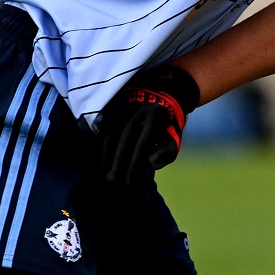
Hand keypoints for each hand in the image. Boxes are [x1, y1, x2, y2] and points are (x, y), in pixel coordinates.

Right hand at [100, 65, 199, 183]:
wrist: (166, 92)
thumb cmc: (169, 123)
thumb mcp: (175, 137)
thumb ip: (166, 153)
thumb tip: (151, 163)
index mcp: (156, 115)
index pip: (142, 145)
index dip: (133, 165)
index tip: (129, 181)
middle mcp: (138, 108)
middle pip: (124, 140)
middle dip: (117, 163)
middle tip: (112, 181)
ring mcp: (124, 104)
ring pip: (111, 133)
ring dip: (106, 154)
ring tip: (103, 172)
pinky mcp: (114, 104)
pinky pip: (104, 126)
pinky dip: (101, 142)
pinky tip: (100, 157)